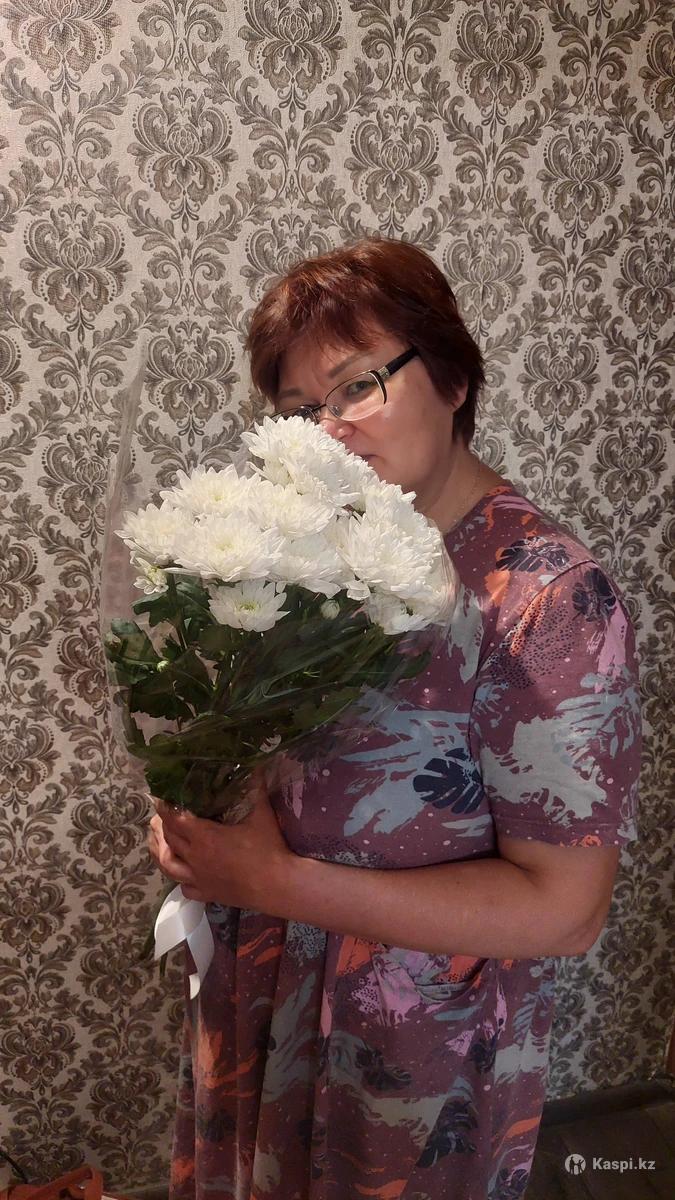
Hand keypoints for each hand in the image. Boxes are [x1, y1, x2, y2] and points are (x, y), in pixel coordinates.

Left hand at [147, 770, 295, 912]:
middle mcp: (195, 857)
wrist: (277, 886)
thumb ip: (256, 788)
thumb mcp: (262, 814)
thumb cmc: (269, 849)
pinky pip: (185, 888)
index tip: (160, 799)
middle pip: (169, 839)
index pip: (175, 819)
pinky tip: (183, 873)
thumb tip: (254, 765)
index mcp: (205, 836)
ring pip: (168, 865)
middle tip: (160, 815)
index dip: (165, 808)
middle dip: (162, 825)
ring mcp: (199, 878)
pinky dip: (180, 879)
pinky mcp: (207, 894)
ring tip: (158, 842)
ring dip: (160, 852)